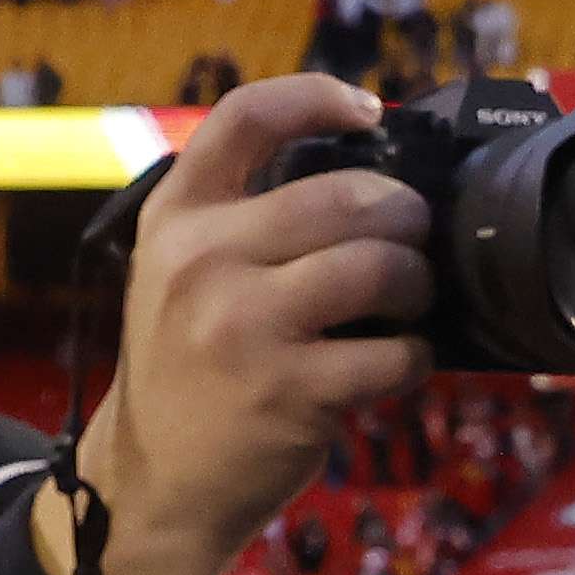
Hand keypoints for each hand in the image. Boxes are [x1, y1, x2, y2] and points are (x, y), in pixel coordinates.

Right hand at [66, 77, 423, 574]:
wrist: (156, 479)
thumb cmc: (190, 364)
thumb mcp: (180, 271)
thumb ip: (245, 217)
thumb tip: (366, 169)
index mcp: (178, 216)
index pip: (247, 116)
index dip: (320, 96)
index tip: (370, 110)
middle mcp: (202, 260)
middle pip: (348, 195)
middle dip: (405, 216)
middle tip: (411, 240)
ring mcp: (243, 326)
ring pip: (382, 268)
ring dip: (418, 284)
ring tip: (408, 301)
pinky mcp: (288, 392)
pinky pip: (394, 353)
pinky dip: (412, 357)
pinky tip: (392, 363)